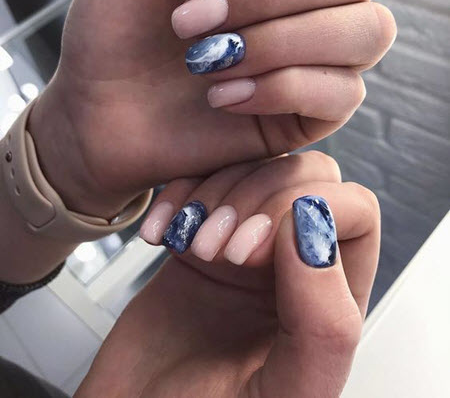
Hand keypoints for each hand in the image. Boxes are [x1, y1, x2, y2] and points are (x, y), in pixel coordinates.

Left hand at [29, 0, 394, 216]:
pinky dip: (279, 88)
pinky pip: (342, 93)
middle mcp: (313, 4)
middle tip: (189, 22)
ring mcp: (320, 61)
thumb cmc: (120, 28)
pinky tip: (222, 96)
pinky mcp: (312, 116)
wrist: (99, 110)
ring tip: (208, 61)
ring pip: (368, 30)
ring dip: (279, 40)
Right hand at [75, 152, 379, 397]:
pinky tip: (161, 233)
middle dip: (256, 196)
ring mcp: (241, 247)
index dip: (308, 209)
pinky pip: (201, 184)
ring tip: (186, 243)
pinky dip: (178, 194)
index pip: (354, 211)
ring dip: (215, 194)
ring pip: (253, 171)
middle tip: (216, 247)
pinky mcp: (197, 240)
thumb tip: (313, 226)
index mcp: (328, 299)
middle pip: (307, 176)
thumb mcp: (286, 394)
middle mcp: (291, 266)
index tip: (250, 251)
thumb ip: (322, 323)